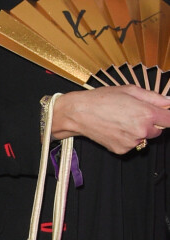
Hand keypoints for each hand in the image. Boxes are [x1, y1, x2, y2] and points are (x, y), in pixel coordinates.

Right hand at [52, 85, 169, 153]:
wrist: (78, 112)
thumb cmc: (101, 98)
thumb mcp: (127, 89)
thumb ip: (152, 96)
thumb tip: (168, 101)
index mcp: (146, 113)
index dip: (167, 115)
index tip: (163, 113)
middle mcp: (142, 130)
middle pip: (158, 130)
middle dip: (150, 122)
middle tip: (131, 112)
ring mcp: (133, 142)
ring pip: (144, 137)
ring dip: (137, 130)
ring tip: (119, 119)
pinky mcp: (123, 150)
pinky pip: (132, 144)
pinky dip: (126, 137)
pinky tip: (113, 128)